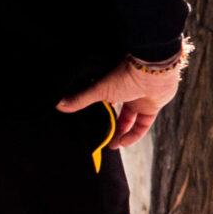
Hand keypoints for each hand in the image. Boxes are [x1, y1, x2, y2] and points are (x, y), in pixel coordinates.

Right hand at [58, 55, 184, 149]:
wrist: (153, 69)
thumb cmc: (126, 74)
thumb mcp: (100, 90)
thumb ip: (81, 99)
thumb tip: (59, 105)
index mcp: (113, 85)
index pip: (104, 102)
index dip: (98, 114)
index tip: (91, 126)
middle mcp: (127, 92)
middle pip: (118, 113)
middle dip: (110, 127)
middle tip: (102, 140)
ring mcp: (141, 99)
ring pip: (130, 120)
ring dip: (121, 133)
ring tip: (111, 144)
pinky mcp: (153, 106)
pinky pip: (143, 125)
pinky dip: (134, 135)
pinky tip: (123, 143)